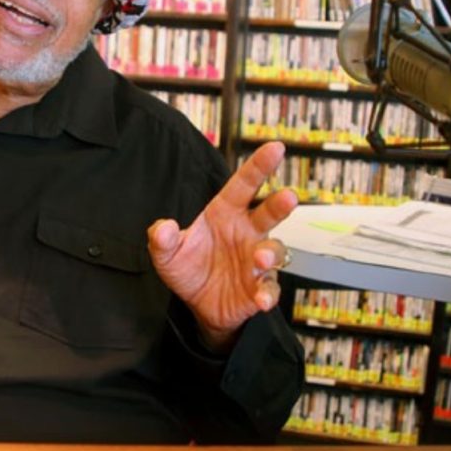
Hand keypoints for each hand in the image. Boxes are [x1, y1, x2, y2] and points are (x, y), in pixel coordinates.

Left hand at [147, 141, 297, 350]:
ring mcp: (256, 259)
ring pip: (274, 250)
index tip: (275, 148)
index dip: (259, 166)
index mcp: (225, 213)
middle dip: (280, 204)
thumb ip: (162, 239)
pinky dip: (268, 293)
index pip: (244, 185)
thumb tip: (164, 229)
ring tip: (260, 260)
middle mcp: (246, 232)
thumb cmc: (186, 267)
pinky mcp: (260, 286)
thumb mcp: (165, 253)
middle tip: (288, 196)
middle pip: (268, 212)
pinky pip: (271, 288)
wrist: (196, 303)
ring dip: (270, 253)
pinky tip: (260, 298)